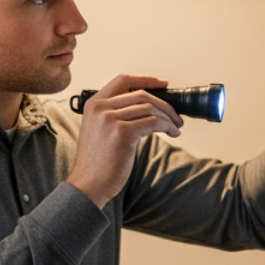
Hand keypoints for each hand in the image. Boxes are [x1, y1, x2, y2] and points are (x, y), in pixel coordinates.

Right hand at [65, 74, 181, 207]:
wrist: (88, 184)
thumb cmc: (97, 162)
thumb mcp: (99, 129)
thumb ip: (115, 114)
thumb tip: (147, 107)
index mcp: (93, 103)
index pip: (123, 80)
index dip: (146, 79)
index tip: (163, 85)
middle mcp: (100, 107)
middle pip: (141, 94)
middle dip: (164, 104)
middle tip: (176, 116)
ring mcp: (110, 119)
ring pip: (150, 108)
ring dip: (168, 117)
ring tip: (176, 127)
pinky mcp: (122, 133)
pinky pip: (153, 122)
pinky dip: (167, 126)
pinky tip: (172, 133)